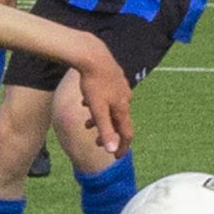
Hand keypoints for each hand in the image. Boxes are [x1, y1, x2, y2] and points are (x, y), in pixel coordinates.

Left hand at [70, 41, 134, 156]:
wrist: (92, 55)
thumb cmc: (94, 84)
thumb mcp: (98, 110)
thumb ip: (105, 130)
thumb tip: (113, 151)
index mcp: (122, 108)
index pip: (127, 133)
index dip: (122, 147)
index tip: (116, 157)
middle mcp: (125, 98)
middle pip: (119, 121)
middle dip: (108, 133)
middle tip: (96, 141)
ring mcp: (121, 86)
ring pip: (112, 108)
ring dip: (101, 118)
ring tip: (87, 122)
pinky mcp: (114, 76)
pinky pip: (108, 95)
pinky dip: (99, 104)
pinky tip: (86, 101)